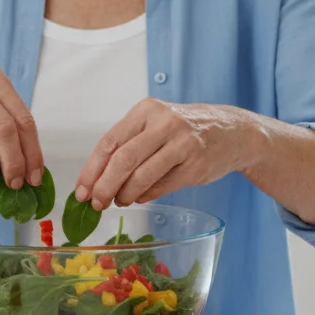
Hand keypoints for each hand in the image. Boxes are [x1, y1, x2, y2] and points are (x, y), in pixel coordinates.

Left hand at [75, 99, 260, 209]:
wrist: (233, 132)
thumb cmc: (184, 130)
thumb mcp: (156, 123)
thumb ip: (128, 144)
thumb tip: (95, 180)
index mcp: (147, 110)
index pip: (110, 141)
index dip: (91, 169)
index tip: (81, 191)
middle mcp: (164, 123)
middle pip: (123, 159)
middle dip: (104, 186)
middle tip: (96, 204)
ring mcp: (183, 144)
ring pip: (142, 175)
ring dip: (125, 194)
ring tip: (119, 201)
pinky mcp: (196, 165)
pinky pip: (162, 186)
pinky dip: (145, 196)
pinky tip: (139, 198)